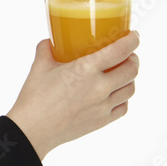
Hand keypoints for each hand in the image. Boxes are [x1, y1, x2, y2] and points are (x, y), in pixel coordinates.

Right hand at [5, 32, 139, 160]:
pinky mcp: (102, 121)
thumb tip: (51, 42)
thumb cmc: (35, 99)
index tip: (134, 36)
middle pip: (131, 69)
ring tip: (121, 73)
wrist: (33, 129)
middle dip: (133, 59)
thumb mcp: (39, 67)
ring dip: (130, 78)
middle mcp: (99, 88)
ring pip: (130, 88)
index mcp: (85, 69)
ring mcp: (103, 106)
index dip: (132, 41)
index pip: (120, 51)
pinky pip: (123, 106)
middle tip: (127, 55)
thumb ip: (46, 50)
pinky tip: (114, 93)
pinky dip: (123, 97)